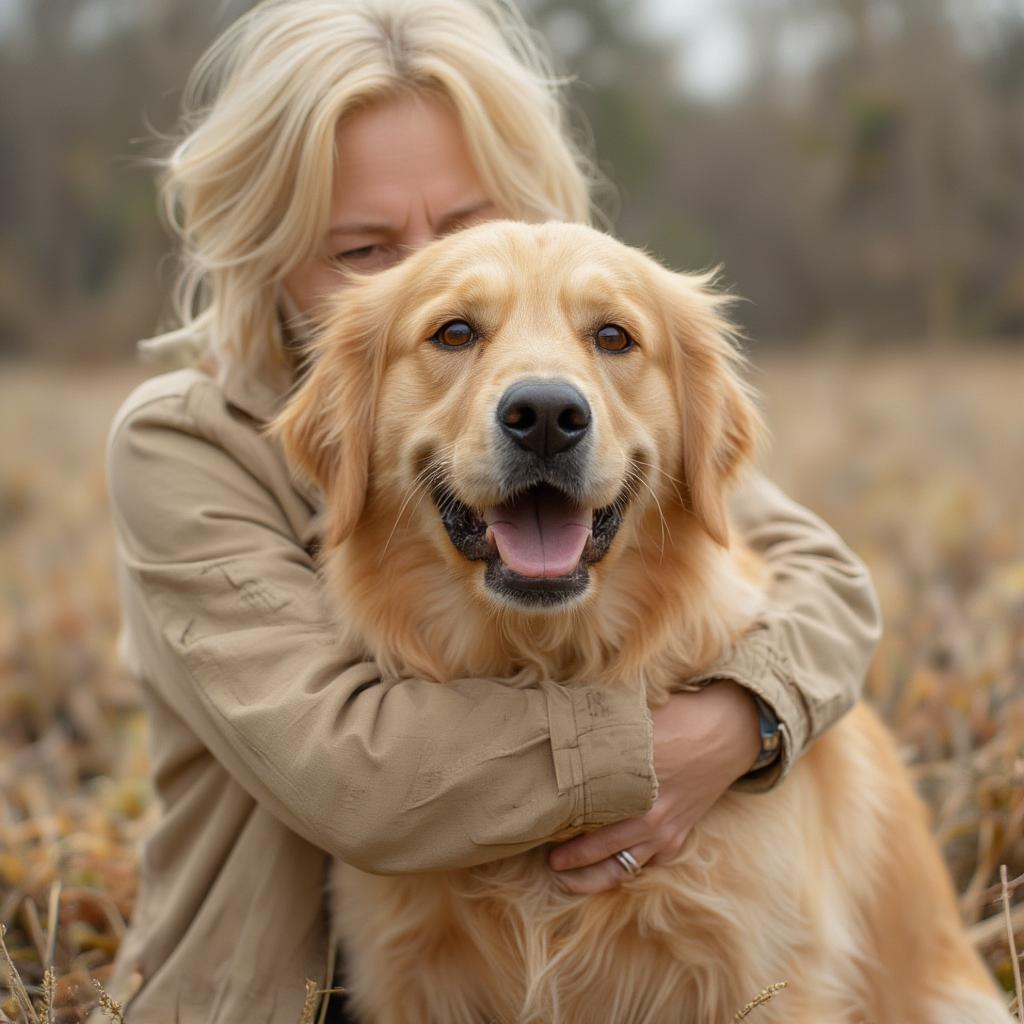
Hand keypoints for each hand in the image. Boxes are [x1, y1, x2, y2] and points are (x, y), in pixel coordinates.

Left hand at [547, 679, 760, 893]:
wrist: (727, 732)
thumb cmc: (679, 717)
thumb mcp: (638, 716)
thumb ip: (605, 730)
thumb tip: (567, 724)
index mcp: (633, 780)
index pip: (587, 808)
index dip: (561, 819)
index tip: (540, 822)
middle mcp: (648, 813)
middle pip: (600, 848)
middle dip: (571, 860)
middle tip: (548, 863)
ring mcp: (664, 831)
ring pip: (622, 868)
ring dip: (592, 877)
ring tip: (567, 879)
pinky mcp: (677, 838)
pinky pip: (646, 864)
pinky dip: (625, 869)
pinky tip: (606, 868)